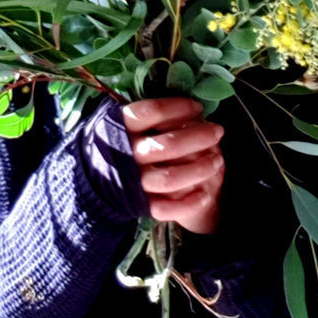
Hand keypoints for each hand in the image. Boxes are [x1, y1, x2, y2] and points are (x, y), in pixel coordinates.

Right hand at [120, 97, 224, 235]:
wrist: (100, 178)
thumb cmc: (125, 141)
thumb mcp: (130, 122)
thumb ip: (155, 116)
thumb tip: (193, 110)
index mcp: (119, 128)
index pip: (150, 113)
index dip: (178, 108)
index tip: (197, 107)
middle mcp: (126, 156)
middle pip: (167, 145)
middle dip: (198, 137)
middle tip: (217, 130)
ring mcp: (133, 183)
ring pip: (170, 179)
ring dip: (199, 169)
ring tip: (217, 159)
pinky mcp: (141, 206)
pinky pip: (166, 209)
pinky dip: (188, 204)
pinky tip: (205, 195)